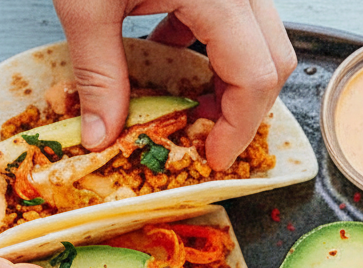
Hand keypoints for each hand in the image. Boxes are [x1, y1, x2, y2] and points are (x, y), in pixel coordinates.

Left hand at [52, 0, 295, 170]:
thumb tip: (101, 136)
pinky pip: (239, 16)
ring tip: (189, 103)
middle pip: (274, 61)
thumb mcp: (87, 3)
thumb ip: (99, 73)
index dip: (238, 126)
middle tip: (204, 138)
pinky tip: (170, 49)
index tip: (211, 158)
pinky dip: (214, 45)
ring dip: (232, 80)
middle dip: (244, 109)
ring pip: (262, 40)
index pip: (255, 76)